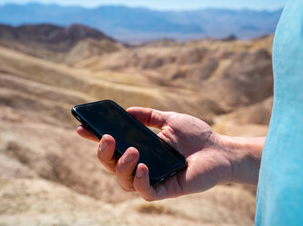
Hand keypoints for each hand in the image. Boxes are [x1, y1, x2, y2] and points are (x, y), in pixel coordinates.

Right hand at [77, 107, 262, 200]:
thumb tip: (126, 111)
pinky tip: (144, 165)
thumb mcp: (169, 119)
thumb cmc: (197, 136)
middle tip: (108, 137)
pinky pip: (145, 191)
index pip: (114, 146)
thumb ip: (148, 116)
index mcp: (141, 149)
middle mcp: (142, 165)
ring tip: (133, 150)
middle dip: (104, 153)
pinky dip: (140, 179)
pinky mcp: (165, 189)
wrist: (221, 149)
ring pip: (123, 180)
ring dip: (121, 166)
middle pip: (112, 166)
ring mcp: (152, 178)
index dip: (96, 139)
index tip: (81, 128)